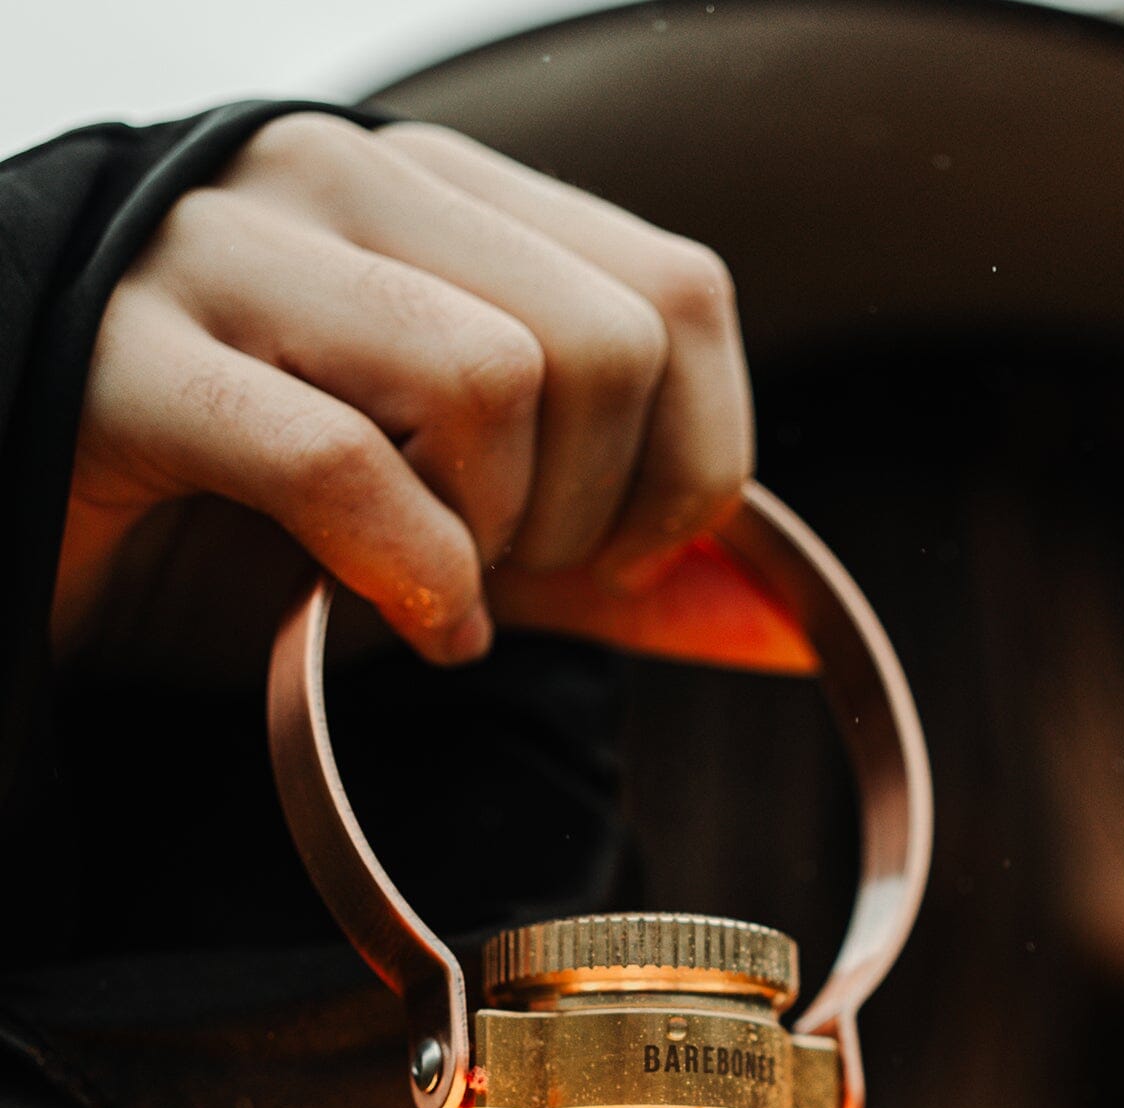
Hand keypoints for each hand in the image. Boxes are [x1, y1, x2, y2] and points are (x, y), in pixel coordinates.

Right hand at [56, 112, 753, 665]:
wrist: (30, 531)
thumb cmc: (254, 526)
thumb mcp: (473, 540)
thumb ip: (621, 572)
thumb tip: (778, 632)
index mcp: (447, 204)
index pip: (679, 292)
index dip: (697, 456)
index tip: (624, 556)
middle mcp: (347, 189)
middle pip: (607, 342)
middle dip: (597, 514)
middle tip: (519, 579)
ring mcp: (230, 254)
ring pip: (493, 376)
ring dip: (500, 536)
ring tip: (444, 590)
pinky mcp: (125, 358)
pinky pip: (338, 461)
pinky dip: (409, 573)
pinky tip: (403, 617)